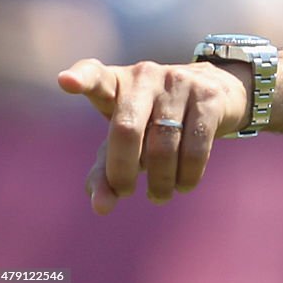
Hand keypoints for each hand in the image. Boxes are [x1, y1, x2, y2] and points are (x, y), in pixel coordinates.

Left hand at [57, 59, 250, 214]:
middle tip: (127, 192)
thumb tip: (101, 207)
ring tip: (159, 196)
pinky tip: (184, 185)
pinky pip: (195, 146)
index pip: (96, 76)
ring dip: (160, 181)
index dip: (82, 79)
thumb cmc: (157, 122)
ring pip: (163, 145)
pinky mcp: (209, 97)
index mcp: (119, 83)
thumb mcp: (126, 143)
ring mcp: (181, 82)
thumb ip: (105, 173)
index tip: (66, 82)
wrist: (217, 94)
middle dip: (123, 171)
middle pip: (127, 129)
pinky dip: (187, 175)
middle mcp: (147, 76)